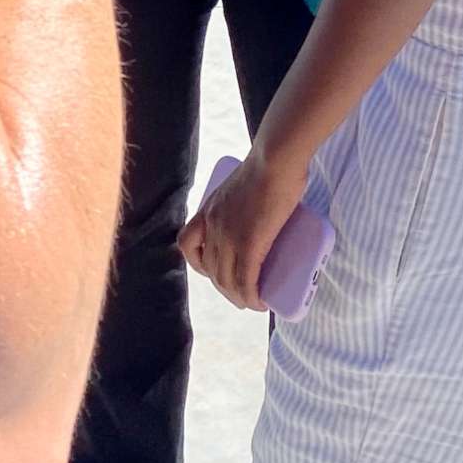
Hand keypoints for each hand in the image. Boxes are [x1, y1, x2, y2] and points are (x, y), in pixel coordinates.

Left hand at [180, 144, 309, 313]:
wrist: (275, 158)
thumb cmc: (269, 162)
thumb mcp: (245, 179)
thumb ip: (248, 191)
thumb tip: (266, 198)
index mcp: (209, 209)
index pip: (187, 243)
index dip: (199, 263)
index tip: (217, 270)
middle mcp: (213, 225)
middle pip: (210, 268)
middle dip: (225, 288)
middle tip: (244, 293)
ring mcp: (229, 235)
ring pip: (227, 280)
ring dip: (239, 298)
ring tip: (254, 302)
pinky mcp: (250, 243)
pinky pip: (245, 280)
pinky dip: (250, 297)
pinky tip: (258, 303)